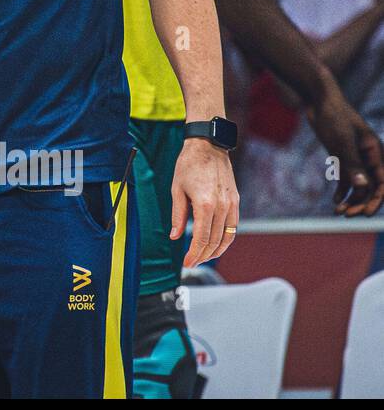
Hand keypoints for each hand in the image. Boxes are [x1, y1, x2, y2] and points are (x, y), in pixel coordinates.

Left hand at [170, 137, 239, 267]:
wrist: (208, 146)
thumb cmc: (189, 165)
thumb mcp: (176, 189)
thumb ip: (177, 215)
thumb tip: (175, 237)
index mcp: (205, 204)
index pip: (201, 238)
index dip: (194, 253)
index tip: (187, 262)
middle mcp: (221, 206)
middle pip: (214, 240)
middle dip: (203, 255)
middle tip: (192, 262)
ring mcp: (231, 204)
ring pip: (227, 237)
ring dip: (216, 250)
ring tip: (203, 257)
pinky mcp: (235, 201)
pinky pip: (233, 226)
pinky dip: (226, 239)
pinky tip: (216, 243)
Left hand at [306, 85, 383, 215]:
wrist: (319, 101)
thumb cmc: (334, 117)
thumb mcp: (342, 141)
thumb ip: (353, 164)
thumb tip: (364, 187)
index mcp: (376, 153)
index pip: (382, 182)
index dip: (377, 200)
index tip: (367, 214)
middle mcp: (369, 157)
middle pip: (371, 187)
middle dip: (361, 203)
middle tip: (347, 215)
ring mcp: (356, 158)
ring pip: (359, 185)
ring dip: (351, 199)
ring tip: (338, 211)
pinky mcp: (343, 157)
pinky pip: (347, 179)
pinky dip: (342, 190)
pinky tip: (335, 201)